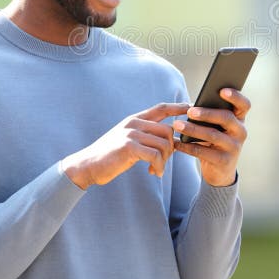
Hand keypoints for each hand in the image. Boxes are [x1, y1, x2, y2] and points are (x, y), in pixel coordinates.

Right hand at [61, 102, 189, 188]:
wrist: (88, 165)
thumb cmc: (110, 156)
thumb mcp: (128, 141)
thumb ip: (145, 137)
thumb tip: (168, 140)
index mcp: (134, 119)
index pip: (160, 108)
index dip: (177, 107)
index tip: (190, 107)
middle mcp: (134, 123)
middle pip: (168, 130)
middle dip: (171, 148)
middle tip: (163, 162)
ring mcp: (131, 133)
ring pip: (164, 144)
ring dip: (164, 161)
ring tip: (156, 170)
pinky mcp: (129, 146)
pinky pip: (155, 155)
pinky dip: (158, 166)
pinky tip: (152, 172)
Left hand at [173, 88, 249, 186]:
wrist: (220, 170)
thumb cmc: (215, 141)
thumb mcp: (217, 127)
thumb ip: (211, 115)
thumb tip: (192, 106)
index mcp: (239, 119)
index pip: (244, 104)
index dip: (235, 96)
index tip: (221, 90)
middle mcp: (241, 132)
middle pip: (226, 118)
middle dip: (207, 113)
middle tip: (190, 111)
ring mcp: (234, 147)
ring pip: (213, 135)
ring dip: (193, 129)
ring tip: (177, 125)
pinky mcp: (224, 161)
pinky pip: (204, 152)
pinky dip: (188, 147)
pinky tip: (176, 142)